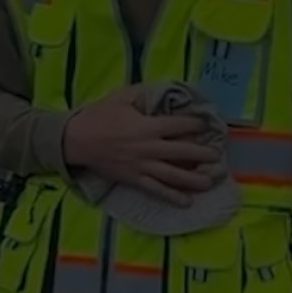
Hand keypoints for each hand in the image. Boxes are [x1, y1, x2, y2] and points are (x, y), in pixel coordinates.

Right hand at [62, 86, 221, 206]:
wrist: (75, 140)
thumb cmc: (97, 117)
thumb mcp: (120, 97)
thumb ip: (143, 92)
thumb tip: (162, 90)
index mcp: (148, 126)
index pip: (181, 126)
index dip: (197, 125)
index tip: (205, 125)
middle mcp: (149, 148)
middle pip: (185, 153)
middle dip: (204, 154)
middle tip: (216, 156)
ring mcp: (143, 166)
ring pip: (176, 176)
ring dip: (196, 179)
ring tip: (211, 180)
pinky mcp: (134, 179)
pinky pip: (157, 190)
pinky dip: (173, 197)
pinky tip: (187, 202)